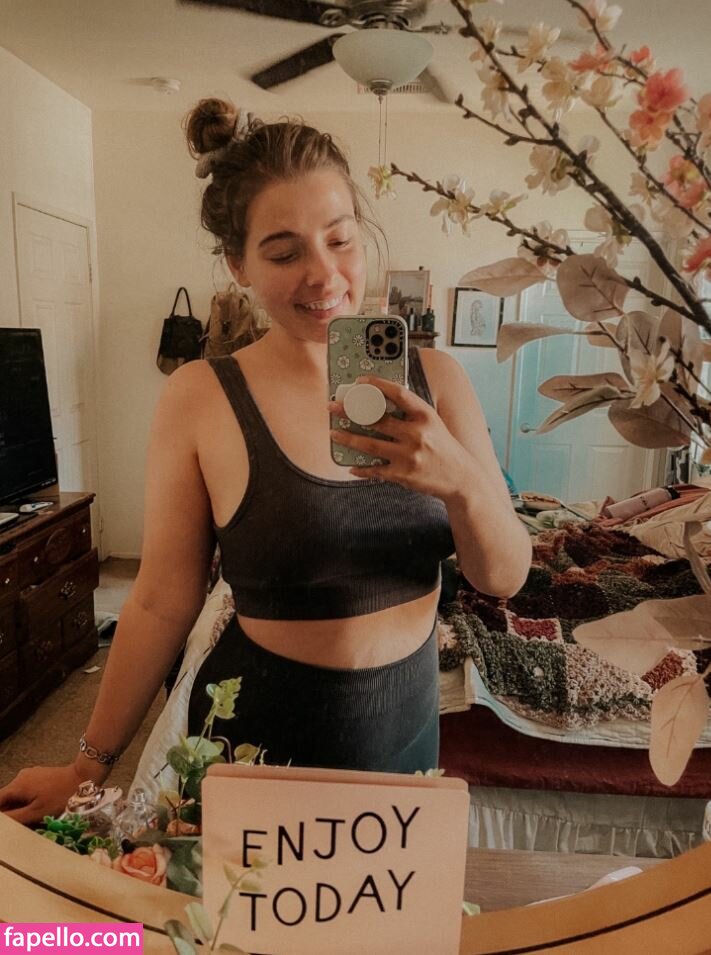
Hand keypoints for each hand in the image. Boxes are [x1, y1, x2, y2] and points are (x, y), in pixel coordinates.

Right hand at [0, 764, 86, 825]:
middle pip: (6, 799)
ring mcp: (30, 775)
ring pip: (17, 796)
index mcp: (17, 785)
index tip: (5, 827)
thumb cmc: (61, 797)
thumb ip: (14, 818)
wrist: (83, 777)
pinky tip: (38, 811)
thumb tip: (1, 822)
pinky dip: (28, 802)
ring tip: (31, 821)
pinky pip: (27, 791)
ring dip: (20, 809)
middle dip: (10, 814)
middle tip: (22, 826)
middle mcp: (20, 777)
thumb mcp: (36, 812)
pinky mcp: (39, 776)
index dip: (0, 816)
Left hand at [328, 375, 471, 498]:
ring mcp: (408, 455)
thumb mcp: (433, 424)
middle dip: (350, 411)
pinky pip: (374, 469)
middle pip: (376, 419)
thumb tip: (379, 402)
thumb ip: (411, 414)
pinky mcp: (402, 474)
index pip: (399, 394)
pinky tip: (350, 467)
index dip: (377, 385)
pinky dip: (360, 469)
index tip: (359, 381)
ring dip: (348, 438)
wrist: (462, 478)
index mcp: (425, 416)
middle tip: (333, 407)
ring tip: (334, 433)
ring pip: (369, 445)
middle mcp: (417, 434)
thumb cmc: (444, 448)